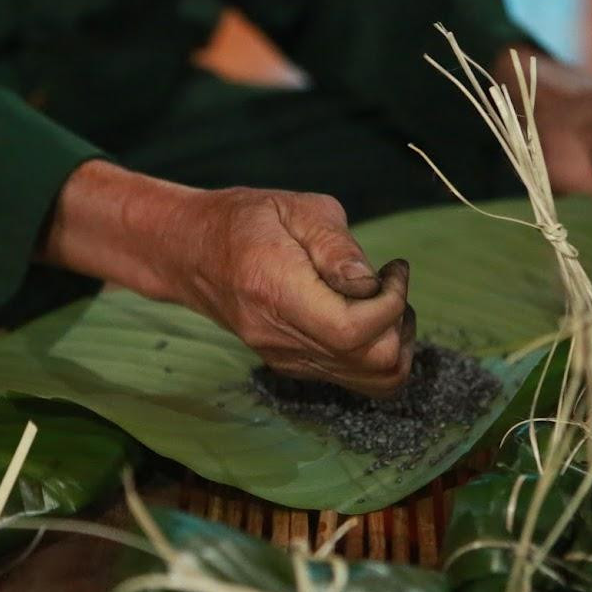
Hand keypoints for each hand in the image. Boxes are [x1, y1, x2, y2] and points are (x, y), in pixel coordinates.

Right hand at [42, 162, 414, 397]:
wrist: (191, 254)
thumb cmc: (245, 220)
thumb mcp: (296, 208)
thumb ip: (336, 246)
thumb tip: (369, 283)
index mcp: (277, 292)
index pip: (352, 330)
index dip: (391, 304)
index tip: (394, 269)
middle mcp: (281, 339)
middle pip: (372, 364)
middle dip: (399, 323)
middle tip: (390, 283)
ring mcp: (287, 359)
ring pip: (371, 382)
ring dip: (395, 343)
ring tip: (383, 301)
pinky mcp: (293, 367)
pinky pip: (355, 379)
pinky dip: (377, 353)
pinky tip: (365, 315)